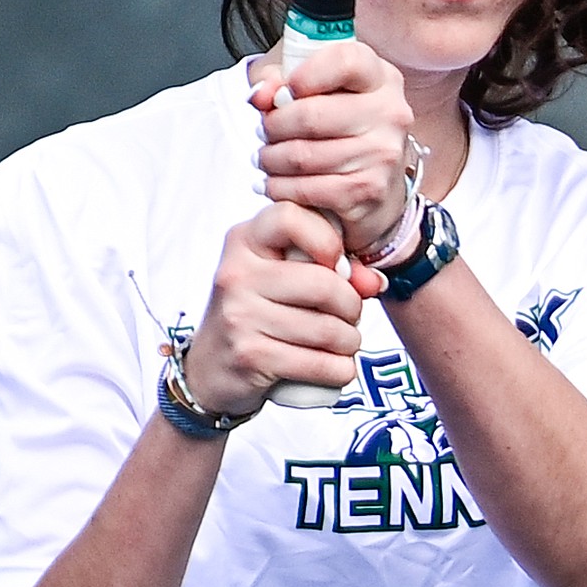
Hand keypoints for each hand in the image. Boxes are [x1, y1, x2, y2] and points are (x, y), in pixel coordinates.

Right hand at [182, 202, 384, 417]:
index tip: (335, 262)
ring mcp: (239, 315)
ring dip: (350, 341)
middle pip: (322, 283)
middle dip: (351, 305)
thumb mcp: (282, 275)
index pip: (291, 216)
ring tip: (345, 342)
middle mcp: (236, 273)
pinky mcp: (249, 356)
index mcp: (244, 240)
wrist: (211, 367)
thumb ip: (331, 267)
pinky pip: (318, 363)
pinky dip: (340, 369)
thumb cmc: (258, 311)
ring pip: (327, 328)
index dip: (326, 239)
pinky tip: (337, 366)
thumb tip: (374, 282)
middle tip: (350, 314)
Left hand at [248, 41, 414, 258]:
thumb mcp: (309, 84)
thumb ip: (277, 78)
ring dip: (272, 159)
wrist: (375, 175)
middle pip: (312, 115)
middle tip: (264, 130)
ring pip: (304, 156)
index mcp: (379, 76)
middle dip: (274, 125)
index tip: (284, 90)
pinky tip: (275, 182)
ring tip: (266, 157)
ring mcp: (383, 153)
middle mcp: (389, 112)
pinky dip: (281, 188)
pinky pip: (309, 189)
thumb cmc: (336, 119)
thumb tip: (259, 96)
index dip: (305, 75)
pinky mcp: (371, 190)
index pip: (345, 62)